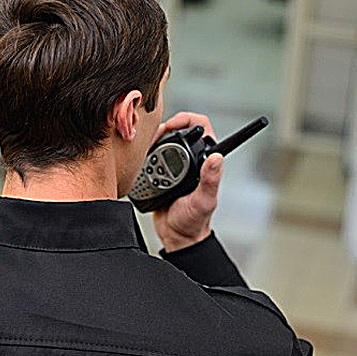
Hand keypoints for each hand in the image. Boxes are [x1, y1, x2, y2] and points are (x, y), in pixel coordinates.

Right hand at [151, 112, 223, 252]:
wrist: (176, 236)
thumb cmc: (194, 221)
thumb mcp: (203, 201)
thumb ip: (210, 180)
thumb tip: (216, 158)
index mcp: (204, 161)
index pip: (201, 126)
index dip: (188, 120)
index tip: (174, 125)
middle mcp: (190, 160)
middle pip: (178, 130)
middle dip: (164, 129)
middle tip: (154, 137)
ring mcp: (174, 166)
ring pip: (162, 141)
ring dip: (152, 141)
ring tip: (145, 148)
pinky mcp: (159, 173)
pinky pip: (150, 157)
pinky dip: (143, 154)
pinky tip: (140, 159)